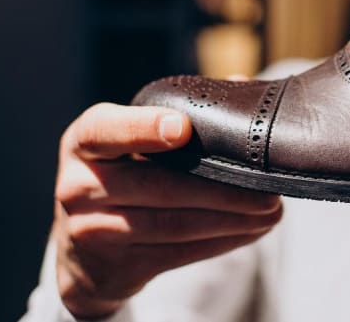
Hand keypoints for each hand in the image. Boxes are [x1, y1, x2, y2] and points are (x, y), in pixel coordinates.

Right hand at [54, 103, 282, 318]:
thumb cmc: (127, 175)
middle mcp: (79, 185)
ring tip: (270, 211)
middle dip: (222, 188)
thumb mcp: (132, 141)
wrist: (86, 254)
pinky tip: (250, 230)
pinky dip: (221, 241)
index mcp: (85, 141)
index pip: (106, 130)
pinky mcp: (116, 266)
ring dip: (231, 219)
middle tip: (268, 187)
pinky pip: (178, 253)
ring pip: (173, 224)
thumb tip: (242, 83)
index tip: (184, 127)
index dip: (144, 128)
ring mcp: (91, 230)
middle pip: (158, 185)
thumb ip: (181, 112)